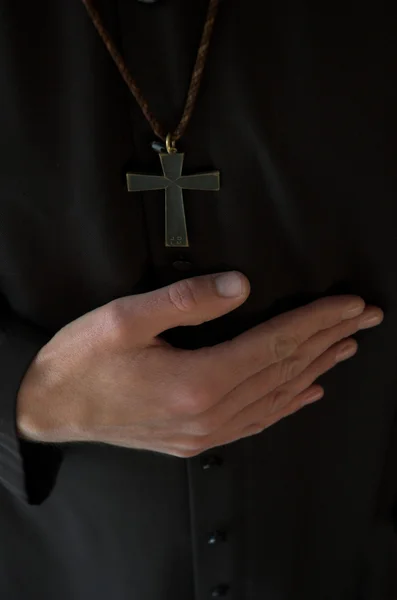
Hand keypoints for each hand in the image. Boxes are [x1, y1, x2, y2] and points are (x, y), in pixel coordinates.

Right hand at [16, 271, 382, 454]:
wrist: (50, 409)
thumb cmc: (82, 361)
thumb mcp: (124, 318)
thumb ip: (186, 300)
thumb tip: (241, 285)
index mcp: (197, 380)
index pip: (275, 343)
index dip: (316, 320)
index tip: (350, 304)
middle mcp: (209, 413)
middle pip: (284, 369)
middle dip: (328, 339)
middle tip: (365, 320)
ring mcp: (205, 432)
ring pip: (276, 397)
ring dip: (314, 369)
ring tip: (345, 348)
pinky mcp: (195, 439)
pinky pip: (255, 422)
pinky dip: (287, 404)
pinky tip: (307, 392)